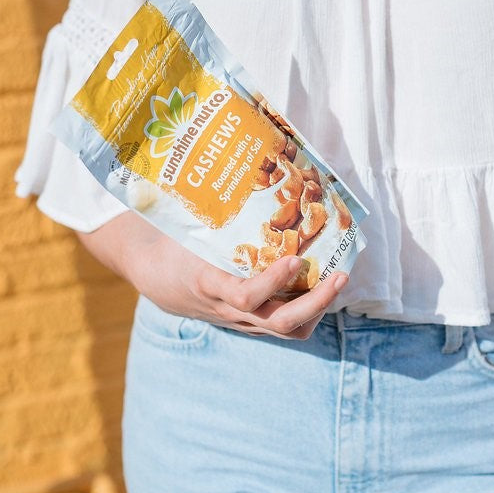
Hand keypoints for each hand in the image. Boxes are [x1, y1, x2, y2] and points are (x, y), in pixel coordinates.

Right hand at [77, 211, 348, 340]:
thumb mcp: (188, 226)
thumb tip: (235, 163)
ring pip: (288, 329)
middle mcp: (229, 308)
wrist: (153, 275)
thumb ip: (211, 209)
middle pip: (279, 322)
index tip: (293, 260)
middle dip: (316, 302)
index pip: (244, 296)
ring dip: (319, 307)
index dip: (271, 282)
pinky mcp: (251, 321)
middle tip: (340, 276)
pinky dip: (309, 308)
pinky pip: (286, 325)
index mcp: (210, 284)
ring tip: (339, 279)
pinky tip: (324, 283)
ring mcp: (242, 319)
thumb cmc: (176, 242)